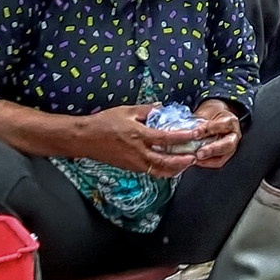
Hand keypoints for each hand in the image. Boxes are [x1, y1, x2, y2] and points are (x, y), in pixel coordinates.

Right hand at [77, 104, 204, 177]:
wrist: (84, 138)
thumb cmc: (104, 122)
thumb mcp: (127, 111)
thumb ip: (147, 109)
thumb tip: (162, 107)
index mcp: (139, 135)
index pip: (166, 139)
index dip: (183, 137)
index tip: (195, 135)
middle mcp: (138, 152)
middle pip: (165, 162)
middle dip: (182, 161)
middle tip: (195, 156)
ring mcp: (133, 162)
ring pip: (158, 170)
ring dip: (174, 168)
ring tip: (186, 163)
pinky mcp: (129, 168)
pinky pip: (149, 171)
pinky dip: (162, 170)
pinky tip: (170, 166)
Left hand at [190, 100, 241, 167]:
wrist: (216, 116)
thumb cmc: (211, 114)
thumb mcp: (205, 112)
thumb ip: (197, 121)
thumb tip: (180, 130)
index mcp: (230, 121)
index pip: (221, 125)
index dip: (208, 130)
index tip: (195, 133)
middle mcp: (233, 135)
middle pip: (227, 144)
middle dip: (212, 150)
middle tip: (199, 153)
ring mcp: (230, 146)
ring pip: (223, 155)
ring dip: (208, 159)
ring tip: (196, 159)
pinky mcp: (225, 154)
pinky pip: (218, 162)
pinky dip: (206, 163)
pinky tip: (197, 161)